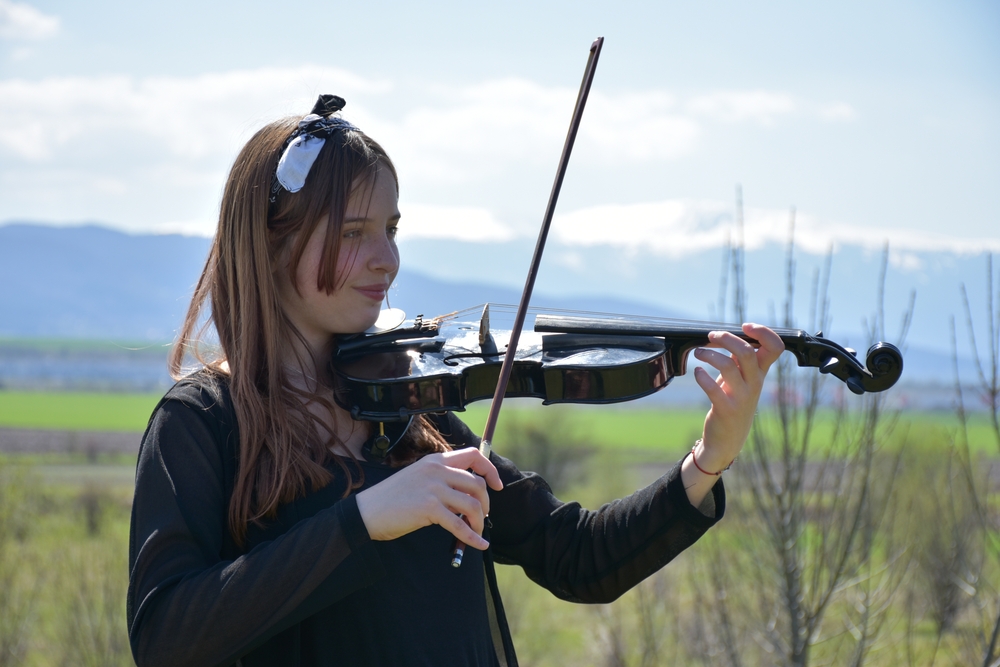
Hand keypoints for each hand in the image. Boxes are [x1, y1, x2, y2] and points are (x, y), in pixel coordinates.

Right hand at [355, 448, 502, 549]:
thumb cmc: (393, 499)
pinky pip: (459, 525)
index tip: (496, 485)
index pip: (473, 455)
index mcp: (435, 460)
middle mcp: (437, 470)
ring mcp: (433, 488)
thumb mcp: (420, 479)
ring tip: (476, 531)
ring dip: (479, 522)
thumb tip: (469, 496)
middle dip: (486, 503)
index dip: (490, 470)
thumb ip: (443, 481)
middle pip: (477, 483)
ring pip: (473, 504)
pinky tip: (479, 544)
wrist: (368, 511)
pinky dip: (473, 537)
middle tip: (482, 516)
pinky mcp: (429, 508)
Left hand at [691, 323, 783, 470]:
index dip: (764, 332)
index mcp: (761, 373)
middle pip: (747, 352)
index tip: (745, 326)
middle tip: (711, 336)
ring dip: (709, 354)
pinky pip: (713, 388)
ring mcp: (742, 397)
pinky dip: (701, 376)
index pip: (776, 348)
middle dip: (727, 338)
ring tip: (698, 353)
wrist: (728, 438)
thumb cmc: (733, 401)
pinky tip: (697, 372)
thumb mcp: (741, 379)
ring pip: (727, 366)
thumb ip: (739, 358)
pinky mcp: (726, 409)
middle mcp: (755, 383)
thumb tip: (730, 335)